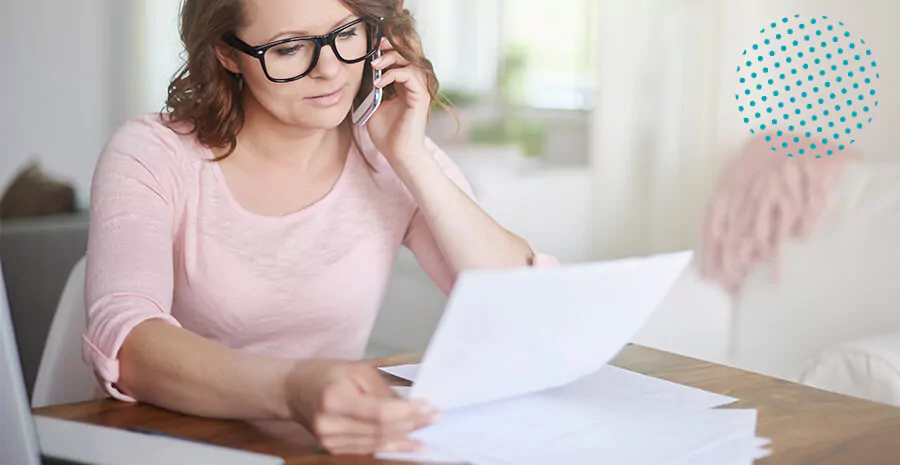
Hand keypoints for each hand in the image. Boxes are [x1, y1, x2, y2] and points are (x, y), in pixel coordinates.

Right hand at [284, 360, 440, 454]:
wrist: (293, 391)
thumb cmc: (326, 373)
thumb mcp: (356, 369)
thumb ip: (382, 389)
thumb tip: (411, 405)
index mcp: (335, 398)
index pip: (380, 412)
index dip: (409, 413)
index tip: (431, 408)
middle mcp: (331, 424)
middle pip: (381, 430)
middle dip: (412, 424)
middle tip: (435, 418)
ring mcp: (330, 441)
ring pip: (377, 443)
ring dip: (406, 437)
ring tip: (427, 430)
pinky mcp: (333, 449)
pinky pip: (369, 449)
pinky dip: (392, 446)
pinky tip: (410, 444)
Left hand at [366, 38, 431, 166]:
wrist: (398, 154)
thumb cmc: (386, 134)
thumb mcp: (372, 105)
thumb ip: (368, 88)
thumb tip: (354, 73)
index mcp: (404, 84)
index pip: (400, 57)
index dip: (387, 48)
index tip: (370, 49)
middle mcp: (414, 84)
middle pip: (409, 52)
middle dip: (391, 46)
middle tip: (375, 47)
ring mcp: (419, 90)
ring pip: (411, 60)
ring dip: (391, 58)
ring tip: (374, 64)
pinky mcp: (421, 97)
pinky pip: (410, 75)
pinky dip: (394, 74)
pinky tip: (379, 82)